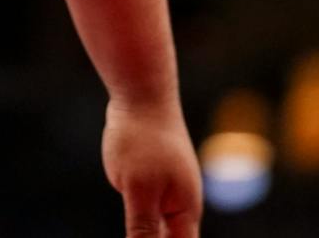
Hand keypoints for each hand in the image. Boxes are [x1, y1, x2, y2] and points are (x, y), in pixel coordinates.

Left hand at [103, 95, 202, 236]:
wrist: (142, 94)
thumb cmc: (142, 140)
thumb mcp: (138, 189)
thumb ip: (142, 227)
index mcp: (186, 211)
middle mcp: (181, 204)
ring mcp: (168, 190)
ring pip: (160, 229)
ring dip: (148, 236)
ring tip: (135, 232)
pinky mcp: (153, 178)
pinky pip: (150, 212)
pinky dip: (140, 224)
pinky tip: (132, 227)